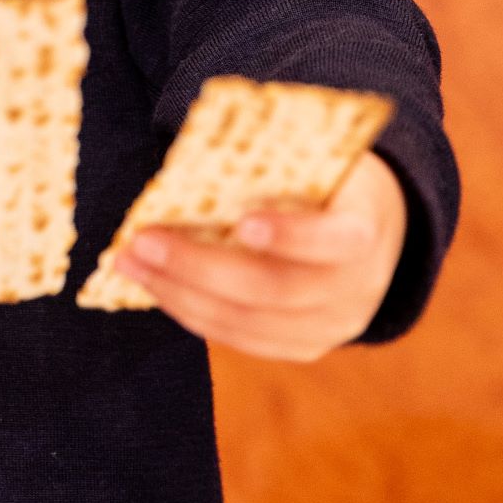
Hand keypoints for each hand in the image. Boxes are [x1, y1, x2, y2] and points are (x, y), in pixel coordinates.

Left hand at [117, 151, 407, 362]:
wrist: (373, 227)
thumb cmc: (328, 176)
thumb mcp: (318, 156)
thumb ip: (274, 158)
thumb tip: (192, 158)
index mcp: (364, 230)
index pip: (334, 241)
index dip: (291, 236)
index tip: (242, 222)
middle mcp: (354, 289)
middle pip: (274, 290)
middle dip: (199, 267)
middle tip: (142, 241)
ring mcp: (330, 326)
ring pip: (248, 323)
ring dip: (179, 294)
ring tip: (129, 263)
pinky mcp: (304, 346)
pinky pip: (242, 338)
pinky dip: (193, 312)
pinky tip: (156, 285)